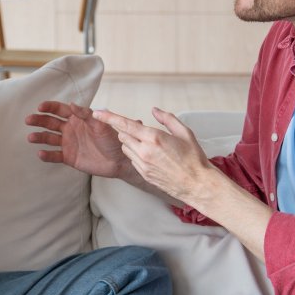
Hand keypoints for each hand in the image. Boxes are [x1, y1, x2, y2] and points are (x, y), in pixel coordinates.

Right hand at [25, 101, 137, 178]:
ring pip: (49, 138)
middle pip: (50, 123)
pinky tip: (40, 153)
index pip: (60, 110)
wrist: (120, 160)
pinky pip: (55, 155)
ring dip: (39, 137)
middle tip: (29, 120)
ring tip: (31, 137)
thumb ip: (86, 115)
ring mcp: (68, 143)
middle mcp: (70, 129)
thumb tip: (71, 104)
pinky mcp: (69, 157)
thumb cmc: (113, 139)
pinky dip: (47, 155)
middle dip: (39, 120)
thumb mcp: (101, 124)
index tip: (40, 107)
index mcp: (77, 118)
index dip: (50, 107)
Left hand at [95, 107, 214, 203]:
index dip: (109, 117)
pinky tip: (151, 155)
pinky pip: (132, 159)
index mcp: (154, 138)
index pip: (125, 124)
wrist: (196, 185)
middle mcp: (144, 151)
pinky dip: (136, 154)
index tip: (97, 112)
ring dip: (130, 142)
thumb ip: (167, 119)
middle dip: (127, 130)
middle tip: (140, 130)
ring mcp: (142, 164)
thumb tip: (154, 110)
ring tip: (148, 144)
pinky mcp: (143, 174)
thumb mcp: (185, 132)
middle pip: (122, 135)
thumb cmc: (194, 159)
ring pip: (126, 148)